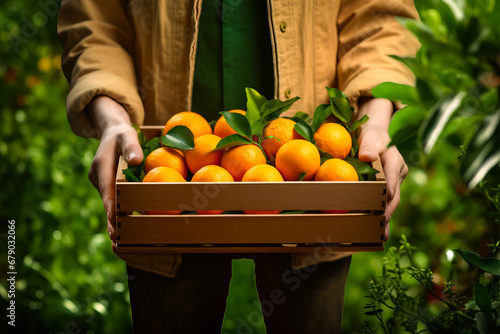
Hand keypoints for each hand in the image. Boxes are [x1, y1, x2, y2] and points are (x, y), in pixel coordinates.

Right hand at [86, 96, 142, 240]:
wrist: (112, 132)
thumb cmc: (122, 133)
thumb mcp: (127, 135)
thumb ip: (131, 146)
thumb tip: (136, 160)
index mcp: (101, 166)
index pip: (107, 189)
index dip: (110, 205)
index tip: (114, 220)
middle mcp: (98, 176)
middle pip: (106, 200)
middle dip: (110, 219)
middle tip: (115, 238)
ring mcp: (100, 182)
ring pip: (108, 202)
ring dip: (113, 219)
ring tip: (119, 239)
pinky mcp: (106, 185)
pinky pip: (112, 199)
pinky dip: (116, 212)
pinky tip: (124, 227)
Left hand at [357, 98, 407, 240]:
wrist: (373, 137)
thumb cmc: (371, 134)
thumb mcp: (370, 135)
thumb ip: (369, 144)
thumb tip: (365, 156)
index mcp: (395, 160)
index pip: (394, 174)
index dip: (391, 186)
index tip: (388, 197)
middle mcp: (397, 175)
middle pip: (394, 195)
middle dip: (388, 211)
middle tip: (382, 226)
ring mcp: (392, 184)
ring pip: (389, 203)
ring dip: (384, 219)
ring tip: (380, 236)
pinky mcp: (385, 190)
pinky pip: (381, 204)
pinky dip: (377, 216)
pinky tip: (371, 231)